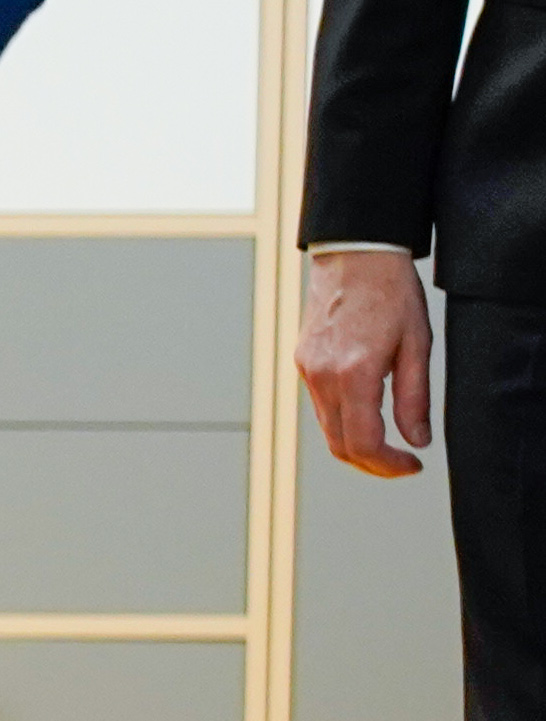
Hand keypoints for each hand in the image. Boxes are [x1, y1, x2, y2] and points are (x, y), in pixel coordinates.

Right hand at [299, 247, 436, 478]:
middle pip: (339, 445)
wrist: (355, 256)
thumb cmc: (390, 292)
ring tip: (388, 444)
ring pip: (327, 429)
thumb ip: (414, 398)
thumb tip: (417, 439)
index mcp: (354, 373)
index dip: (389, 465)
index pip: (364, 442)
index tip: (412, 465)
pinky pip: (321, 407)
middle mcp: (323, 376)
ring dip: (357, 446)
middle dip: (372, 464)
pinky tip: (367, 414)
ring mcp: (308, 370)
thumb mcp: (417, 345)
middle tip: (401, 465)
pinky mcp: (304, 362)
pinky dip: (344, 423)